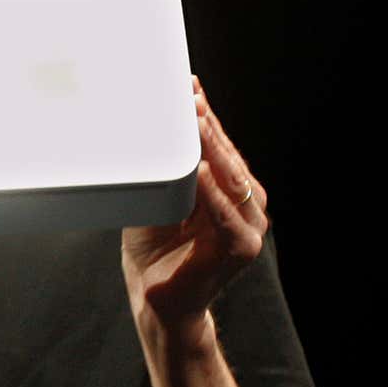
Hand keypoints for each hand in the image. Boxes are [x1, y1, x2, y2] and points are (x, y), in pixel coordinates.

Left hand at [122, 77, 268, 337]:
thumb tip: (140, 132)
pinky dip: (211, 193)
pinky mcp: (240, 250)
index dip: (205, 116)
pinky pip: (225, 216)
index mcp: (229, 191)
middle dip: (207, 124)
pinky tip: (199, 171)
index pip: (220, 146)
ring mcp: (248, 228)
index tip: (189, 85)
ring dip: (212, 149)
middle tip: (189, 94)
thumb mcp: (155, 201)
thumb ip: (161, 172)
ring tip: (193, 121)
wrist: (159, 302)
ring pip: (232, 180)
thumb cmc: (155, 251)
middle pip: (228, 157)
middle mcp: (246, 206)